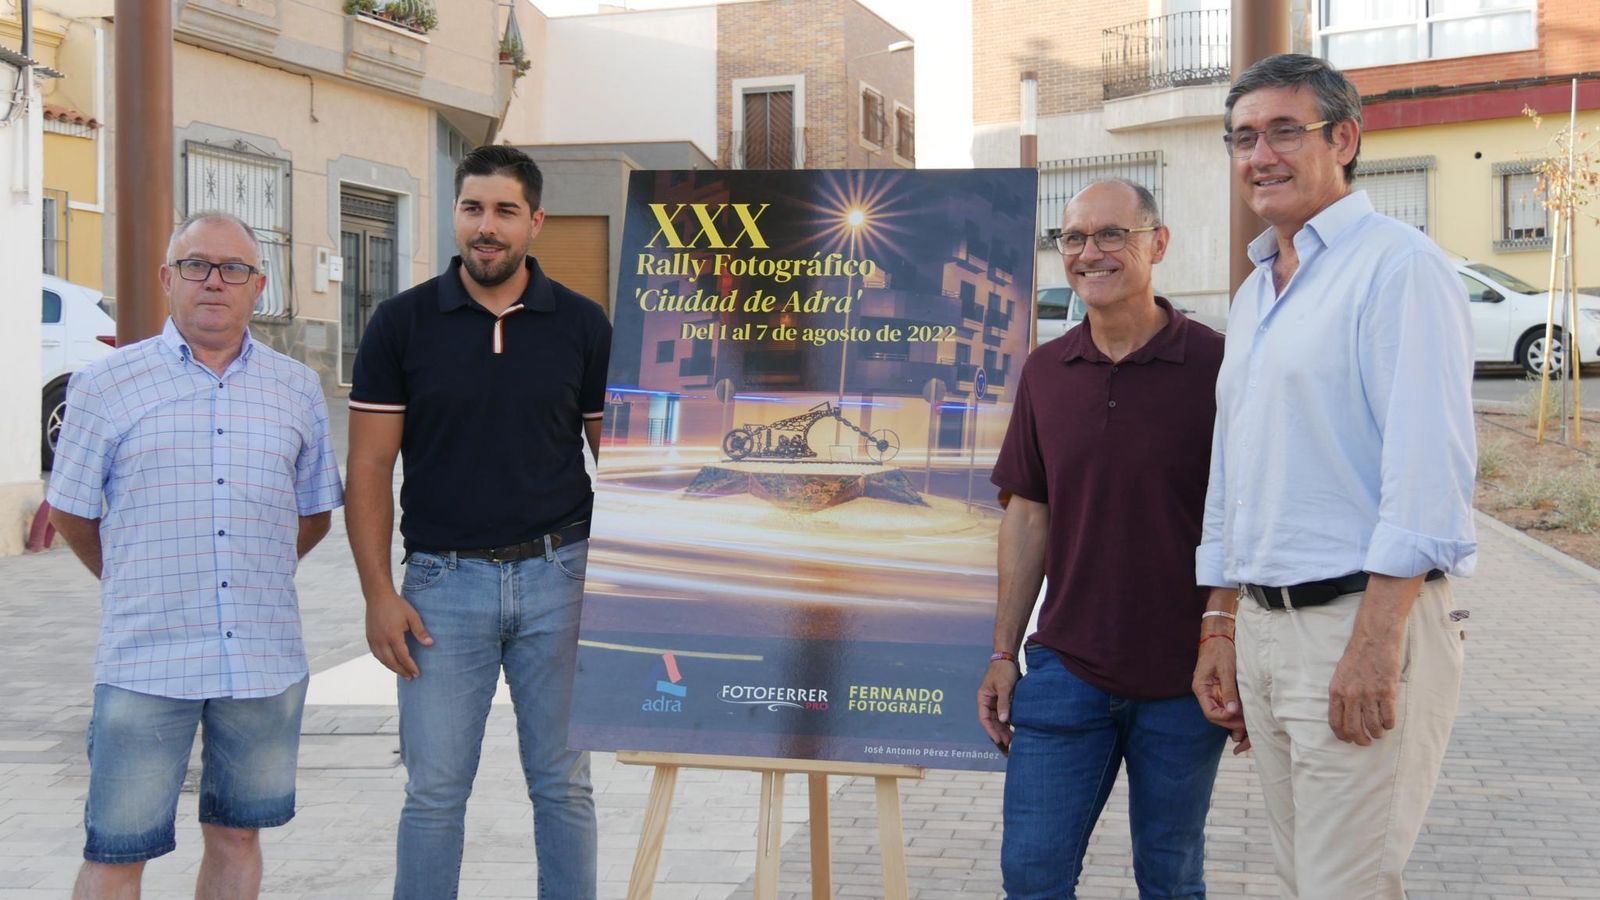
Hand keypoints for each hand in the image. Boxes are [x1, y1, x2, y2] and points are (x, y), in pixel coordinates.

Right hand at [366, 590, 432, 679]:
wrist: (378, 596)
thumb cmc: (397, 605)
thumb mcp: (412, 616)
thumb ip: (420, 631)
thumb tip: (430, 644)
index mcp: (393, 636)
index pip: (403, 657)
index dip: (410, 666)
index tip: (417, 674)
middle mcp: (381, 640)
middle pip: (391, 662)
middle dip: (401, 671)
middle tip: (410, 677)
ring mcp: (374, 640)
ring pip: (382, 660)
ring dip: (392, 668)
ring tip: (402, 672)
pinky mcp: (369, 638)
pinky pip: (376, 654)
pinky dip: (384, 661)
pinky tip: (390, 662)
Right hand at [977, 661, 1019, 752]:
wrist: (1009, 657)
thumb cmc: (1003, 670)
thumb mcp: (1004, 687)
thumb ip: (1003, 703)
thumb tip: (1004, 721)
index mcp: (983, 698)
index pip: (984, 718)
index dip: (991, 730)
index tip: (999, 740)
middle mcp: (988, 702)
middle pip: (992, 721)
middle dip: (999, 732)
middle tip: (1008, 744)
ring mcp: (996, 702)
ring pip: (999, 720)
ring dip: (1004, 729)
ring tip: (1012, 740)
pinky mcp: (1004, 700)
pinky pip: (1005, 714)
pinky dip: (1009, 722)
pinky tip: (1015, 729)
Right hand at [1192, 636, 1250, 753]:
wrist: (1219, 635)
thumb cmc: (1220, 650)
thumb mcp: (1226, 670)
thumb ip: (1228, 690)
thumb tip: (1232, 710)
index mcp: (1201, 688)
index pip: (1211, 712)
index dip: (1225, 719)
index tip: (1240, 720)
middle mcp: (1206, 692)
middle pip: (1217, 715)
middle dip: (1231, 722)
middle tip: (1248, 725)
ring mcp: (1213, 691)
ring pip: (1223, 710)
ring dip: (1235, 717)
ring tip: (1249, 720)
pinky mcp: (1221, 688)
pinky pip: (1228, 703)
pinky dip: (1237, 708)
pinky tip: (1247, 711)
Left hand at [1327, 633, 1402, 744]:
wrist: (1375, 638)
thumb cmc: (1358, 655)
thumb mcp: (1340, 674)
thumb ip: (1342, 694)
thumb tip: (1345, 714)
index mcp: (1337, 691)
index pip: (1336, 722)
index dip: (1342, 735)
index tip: (1348, 740)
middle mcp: (1351, 695)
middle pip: (1353, 729)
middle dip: (1360, 740)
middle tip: (1365, 742)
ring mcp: (1369, 694)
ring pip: (1373, 726)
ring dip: (1376, 733)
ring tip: (1378, 732)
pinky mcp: (1387, 692)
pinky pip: (1388, 718)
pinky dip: (1389, 724)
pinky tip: (1388, 722)